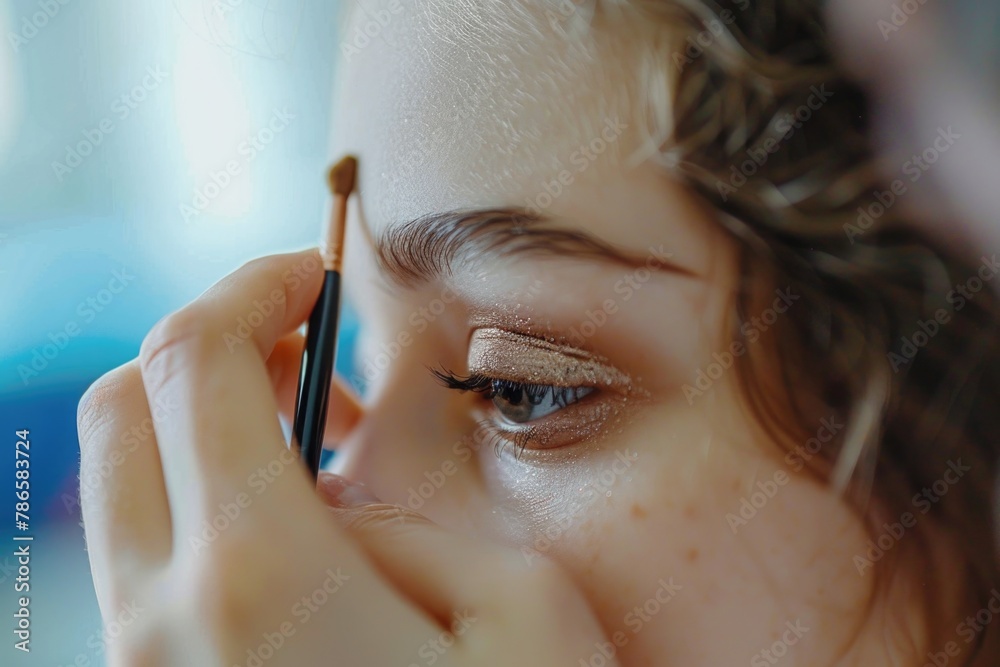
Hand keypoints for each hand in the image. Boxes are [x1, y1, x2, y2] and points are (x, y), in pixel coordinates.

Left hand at [77, 249, 614, 665]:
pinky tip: (296, 529)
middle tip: (308, 348)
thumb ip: (418, 527)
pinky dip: (199, 502)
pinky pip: (145, 562)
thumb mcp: (524, 613)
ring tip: (318, 444)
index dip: (250, 286)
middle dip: (207, 340)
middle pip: (121, 407)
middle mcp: (163, 621)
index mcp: (258, 576)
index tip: (313, 276)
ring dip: (201, 425)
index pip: (192, 359)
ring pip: (122, 487)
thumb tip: (342, 494)